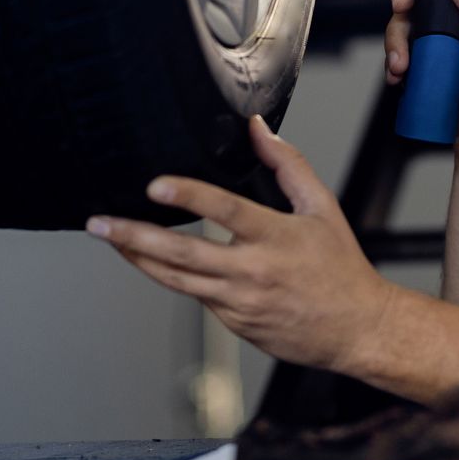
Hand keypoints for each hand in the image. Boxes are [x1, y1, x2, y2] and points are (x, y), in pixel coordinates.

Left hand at [86, 117, 397, 373]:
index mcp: (276, 238)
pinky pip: (195, 296)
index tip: (156, 185)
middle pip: (183, 254)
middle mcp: (253, 272)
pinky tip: (151, 259)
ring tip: (109, 239)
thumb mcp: (323, 208)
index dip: (189, 196)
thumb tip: (258, 130)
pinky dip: (171, 276)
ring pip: (176, 280)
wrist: (357, 329)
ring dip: (138, 258)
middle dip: (135, 237)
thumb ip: (288, 165)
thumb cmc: (341, 269)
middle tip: (101, 223)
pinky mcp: (233, 323)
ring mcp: (239, 302)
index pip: (226, 211)